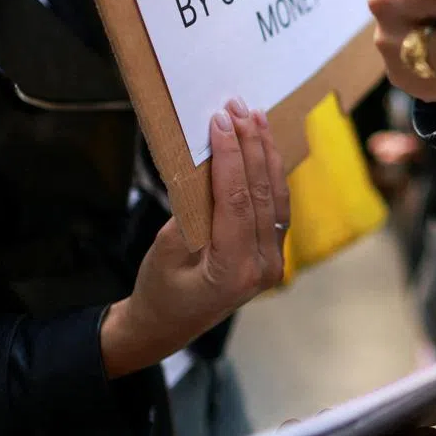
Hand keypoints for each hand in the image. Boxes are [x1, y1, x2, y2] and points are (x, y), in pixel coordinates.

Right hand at [100, 98, 287, 377]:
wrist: (166, 327)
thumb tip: (208, 163)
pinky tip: (265, 146)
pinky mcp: (272, 254)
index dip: (231, 156)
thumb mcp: (165, 251)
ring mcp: (273, 262)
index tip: (221, 121)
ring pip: (276, 196)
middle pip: (262, 193)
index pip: (236, 200)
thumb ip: (191, 211)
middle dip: (251, 145)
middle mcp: (264, 266)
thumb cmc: (158, 291)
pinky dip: (271, 173)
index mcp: (234, 270)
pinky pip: (276, 207)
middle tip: (239, 108)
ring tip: (256, 117)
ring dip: (266, 153)